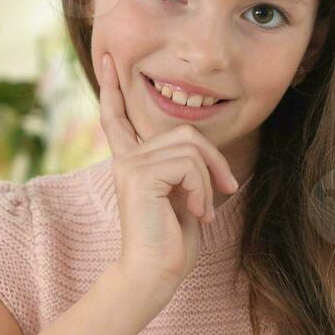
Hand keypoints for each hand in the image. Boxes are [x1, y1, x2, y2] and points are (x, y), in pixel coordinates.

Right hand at [94, 52, 239, 299]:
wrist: (153, 275)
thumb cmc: (172, 243)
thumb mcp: (184, 197)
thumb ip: (184, 169)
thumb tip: (201, 152)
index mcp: (132, 162)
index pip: (118, 118)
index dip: (113, 88)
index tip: (108, 58)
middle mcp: (126, 159)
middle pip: (184, 131)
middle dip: (214, 160)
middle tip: (226, 191)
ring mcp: (130, 165)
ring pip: (190, 146)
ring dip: (209, 180)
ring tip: (203, 211)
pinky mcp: (139, 175)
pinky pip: (188, 164)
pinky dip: (202, 189)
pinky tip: (196, 214)